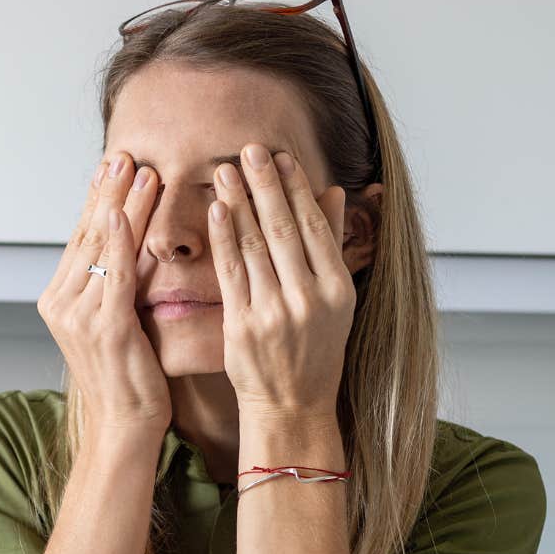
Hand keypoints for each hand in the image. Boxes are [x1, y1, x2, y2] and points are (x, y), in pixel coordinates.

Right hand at [36, 149, 168, 435]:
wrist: (123, 425)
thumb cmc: (127, 378)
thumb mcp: (116, 322)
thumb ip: (116, 283)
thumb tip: (132, 243)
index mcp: (60, 301)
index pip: (81, 239)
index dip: (97, 200)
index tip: (113, 166)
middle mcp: (62, 304)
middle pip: (87, 235)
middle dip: (107, 192)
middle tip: (123, 154)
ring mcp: (79, 316)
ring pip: (101, 247)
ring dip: (120, 205)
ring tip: (138, 170)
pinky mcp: (104, 327)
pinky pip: (112, 274)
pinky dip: (118, 241)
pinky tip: (124, 213)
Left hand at [209, 143, 352, 419]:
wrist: (291, 404)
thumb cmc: (314, 349)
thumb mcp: (337, 300)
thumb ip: (331, 244)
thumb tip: (332, 191)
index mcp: (337, 289)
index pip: (315, 226)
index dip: (295, 188)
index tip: (279, 157)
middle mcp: (309, 299)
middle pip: (284, 229)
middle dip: (265, 185)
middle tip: (248, 148)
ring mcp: (275, 313)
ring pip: (255, 246)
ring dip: (239, 203)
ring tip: (225, 170)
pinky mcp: (243, 326)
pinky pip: (231, 273)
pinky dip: (223, 238)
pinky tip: (217, 209)